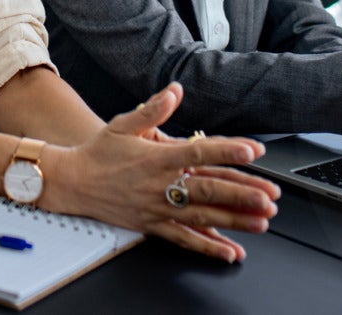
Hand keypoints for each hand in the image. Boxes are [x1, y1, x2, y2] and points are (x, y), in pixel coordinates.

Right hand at [41, 83, 279, 262]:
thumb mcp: (123, 124)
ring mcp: (157, 208)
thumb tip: (175, 91)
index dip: (228, 152)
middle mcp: (159, 185)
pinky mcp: (152, 225)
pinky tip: (231, 251)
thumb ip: (153, 109)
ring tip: (262, 221)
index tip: (253, 151)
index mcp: (156, 157)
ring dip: (235, 220)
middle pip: (208, 190)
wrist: (72, 182)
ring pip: (202, 217)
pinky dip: (208, 247)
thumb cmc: (99, 153)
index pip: (199, 153)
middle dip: (242, 193)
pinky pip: (184, 239)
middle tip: (270, 195)